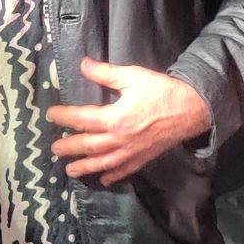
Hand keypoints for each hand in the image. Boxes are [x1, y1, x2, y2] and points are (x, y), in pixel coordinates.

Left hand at [47, 58, 210, 185]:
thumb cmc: (162, 91)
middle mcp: (119, 140)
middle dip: (68, 147)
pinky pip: (124, 170)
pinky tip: (103, 180)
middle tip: (54, 149)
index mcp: (114, 118)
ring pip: (102, 163)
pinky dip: (112, 176)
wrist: (192, 109)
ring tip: (69, 170)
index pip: (81, 119)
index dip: (63, 117)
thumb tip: (83, 64)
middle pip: (87, 146)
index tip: (50, 114)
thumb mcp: (132, 76)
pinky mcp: (143, 158)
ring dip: (84, 167)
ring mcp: (131, 152)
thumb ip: (105, 72)